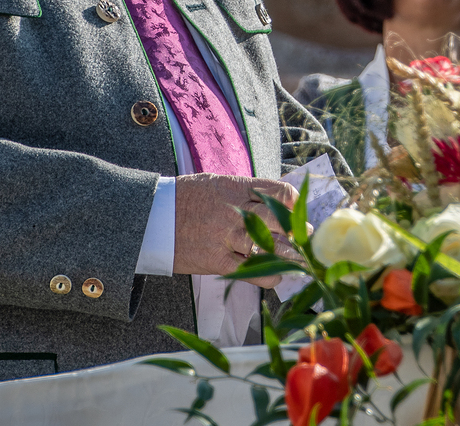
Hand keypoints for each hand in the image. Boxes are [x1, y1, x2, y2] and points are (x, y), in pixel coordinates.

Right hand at [172, 173, 301, 287]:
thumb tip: (275, 203)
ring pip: (270, 248)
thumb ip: (246, 192)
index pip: (279, 192)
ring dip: (289, 255)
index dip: (294, 204)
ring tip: (298, 259)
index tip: (298, 213)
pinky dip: (268, 276)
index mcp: (237, 188)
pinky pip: (251, 272)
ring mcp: (227, 237)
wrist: (152, 217)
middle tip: (307, 238)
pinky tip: (275, 275)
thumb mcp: (218, 184)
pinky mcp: (217, 261)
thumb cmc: (187, 198)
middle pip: (279, 220)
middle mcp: (236, 211)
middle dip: (298, 232)